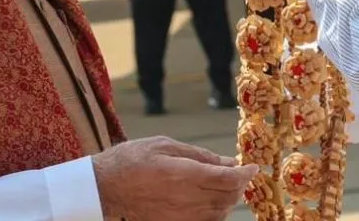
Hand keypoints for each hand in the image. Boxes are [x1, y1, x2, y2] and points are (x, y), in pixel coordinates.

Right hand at [91, 136, 259, 220]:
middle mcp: (185, 198)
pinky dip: (215, 213)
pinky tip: (210, 202)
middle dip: (239, 185)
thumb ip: (199, 155)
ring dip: (228, 199)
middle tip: (238, 174)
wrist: (106, 187)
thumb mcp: (165, 145)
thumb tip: (227, 162)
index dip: (245, 173)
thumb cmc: (133, 159)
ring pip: (219, 212)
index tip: (253, 167)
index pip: (227, 178)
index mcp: (183, 173)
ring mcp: (179, 215)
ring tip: (224, 186)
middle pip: (227, 196)